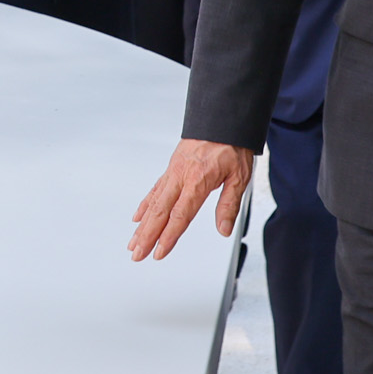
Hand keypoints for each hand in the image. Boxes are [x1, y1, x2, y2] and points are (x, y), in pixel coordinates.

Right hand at [131, 138, 253, 260]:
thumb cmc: (231, 145)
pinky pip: (155, 190)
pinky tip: (138, 217)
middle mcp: (180, 177)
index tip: (159, 252)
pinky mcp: (171, 168)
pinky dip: (145, 205)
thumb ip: (229, 204)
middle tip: (137, 254)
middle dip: (147, 236)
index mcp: (197, 181)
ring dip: (142, 225)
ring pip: (153, 203)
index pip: (180, 215)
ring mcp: (173, 172)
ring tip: (133, 242)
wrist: (222, 118)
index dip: (168, 236)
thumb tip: (223, 229)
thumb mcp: (239, 176)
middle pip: (160, 212)